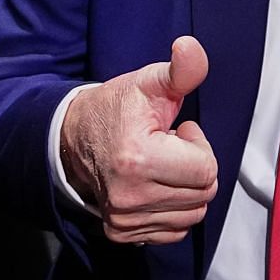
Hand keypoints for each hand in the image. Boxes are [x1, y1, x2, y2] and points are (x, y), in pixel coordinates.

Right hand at [59, 36, 218, 245]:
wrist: (72, 138)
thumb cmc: (118, 108)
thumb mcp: (150, 82)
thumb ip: (181, 70)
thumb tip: (190, 47)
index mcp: (137, 159)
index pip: (206, 170)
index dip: (198, 147)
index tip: (175, 132)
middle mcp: (128, 196)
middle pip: (203, 194)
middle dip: (195, 168)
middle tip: (169, 148)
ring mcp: (123, 219)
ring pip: (192, 214)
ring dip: (185, 190)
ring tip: (161, 166)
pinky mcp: (121, 233)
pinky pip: (174, 230)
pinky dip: (174, 210)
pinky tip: (155, 186)